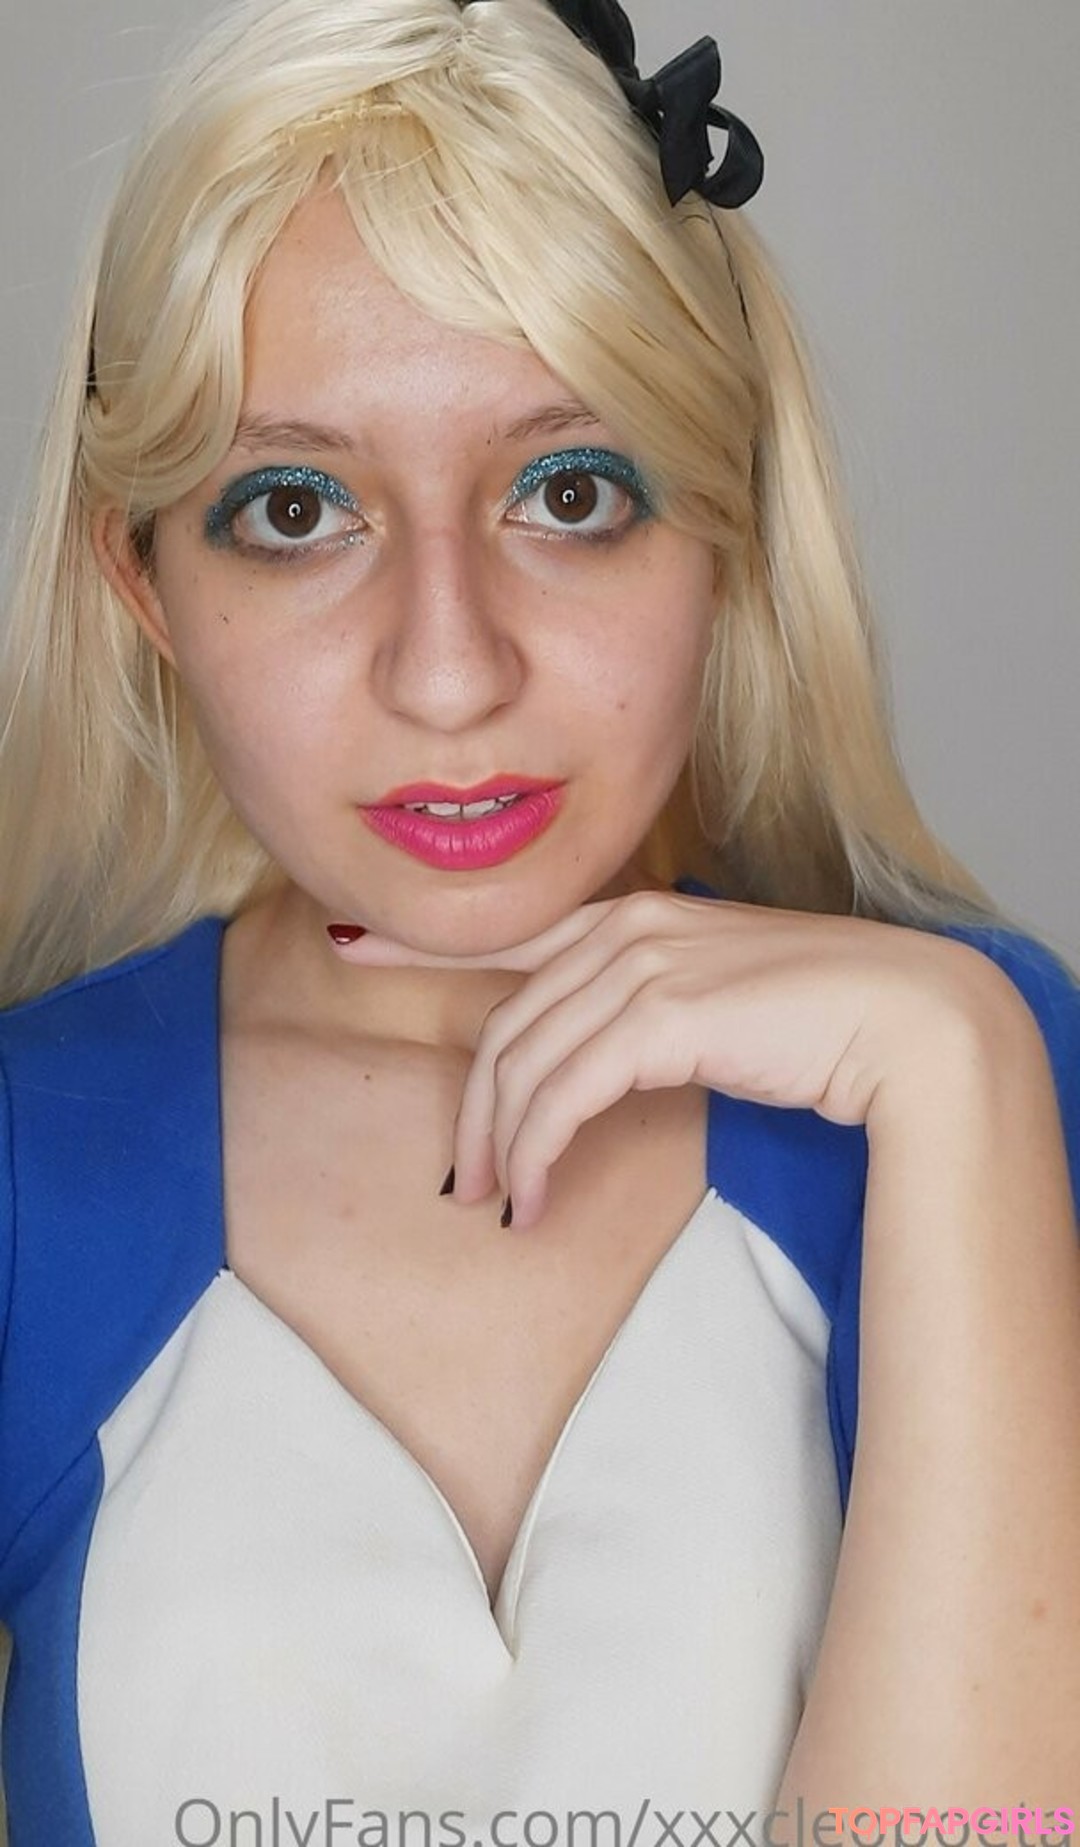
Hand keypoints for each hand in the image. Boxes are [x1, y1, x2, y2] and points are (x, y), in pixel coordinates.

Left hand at [327, 889, 1021, 1228]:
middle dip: (474, 1109)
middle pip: (508, 1025)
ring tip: (501, 1204)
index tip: (355, 945)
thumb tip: (596, 1065)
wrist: (906, 1018)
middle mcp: (626, 927)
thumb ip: (645, 1014)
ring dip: (503, 1147)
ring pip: (525, 1065)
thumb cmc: (820, 1018)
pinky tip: (538, 1200)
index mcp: (633, 916)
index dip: (426, 945)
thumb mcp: (713, 1002)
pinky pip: (564, 1096)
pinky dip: (539, 1153)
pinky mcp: (660, 1016)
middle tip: (464, 1180)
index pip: (509, 931)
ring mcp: (641, 965)